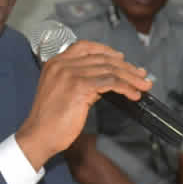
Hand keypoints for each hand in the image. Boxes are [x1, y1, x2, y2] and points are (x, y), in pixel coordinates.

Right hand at [16, 40, 152, 169]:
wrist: (38, 136)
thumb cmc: (50, 121)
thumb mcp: (63, 93)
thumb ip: (81, 81)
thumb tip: (107, 80)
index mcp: (56, 63)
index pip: (85, 47)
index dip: (106, 51)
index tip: (122, 58)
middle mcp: (62, 64)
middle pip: (102, 59)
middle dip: (126, 67)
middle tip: (141, 74)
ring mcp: (70, 74)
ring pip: (109, 70)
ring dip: (131, 78)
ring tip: (144, 85)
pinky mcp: (79, 87)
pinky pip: (110, 82)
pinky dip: (126, 87)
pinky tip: (133, 94)